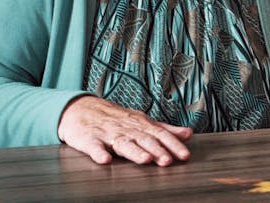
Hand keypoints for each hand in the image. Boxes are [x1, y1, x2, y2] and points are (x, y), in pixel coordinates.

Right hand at [57, 95, 192, 165]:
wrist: (81, 109)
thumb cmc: (115, 118)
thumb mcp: (142, 121)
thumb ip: (165, 129)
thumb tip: (188, 134)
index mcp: (140, 125)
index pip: (160, 134)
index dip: (173, 145)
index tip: (185, 155)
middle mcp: (127, 129)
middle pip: (144, 139)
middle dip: (157, 150)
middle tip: (168, 161)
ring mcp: (108, 134)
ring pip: (123, 143)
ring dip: (135, 151)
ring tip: (145, 160)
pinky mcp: (89, 139)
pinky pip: (94, 147)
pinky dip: (99, 153)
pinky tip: (105, 160)